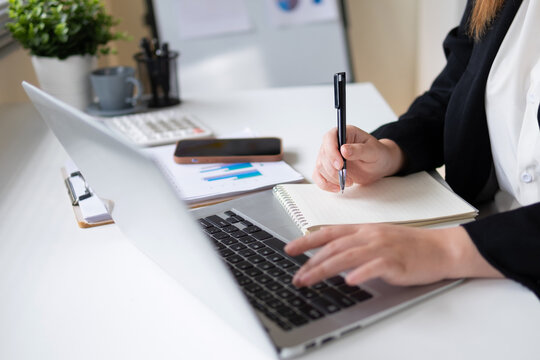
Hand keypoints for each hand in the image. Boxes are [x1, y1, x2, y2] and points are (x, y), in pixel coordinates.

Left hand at [285, 224, 501, 287]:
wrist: (441, 247)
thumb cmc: (408, 245)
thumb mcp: (377, 238)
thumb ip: (354, 244)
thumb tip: (329, 255)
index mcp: (363, 229)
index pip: (329, 233)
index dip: (306, 241)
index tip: (289, 249)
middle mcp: (369, 236)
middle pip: (333, 248)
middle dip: (310, 262)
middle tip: (296, 277)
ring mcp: (383, 247)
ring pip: (347, 256)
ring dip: (324, 269)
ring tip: (308, 280)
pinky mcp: (397, 261)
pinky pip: (376, 267)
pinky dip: (362, 273)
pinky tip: (350, 281)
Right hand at [313, 126, 404, 191]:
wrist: (378, 165)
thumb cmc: (378, 154)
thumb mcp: (373, 151)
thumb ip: (359, 150)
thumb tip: (344, 149)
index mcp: (344, 132)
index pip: (329, 138)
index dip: (331, 152)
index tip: (340, 165)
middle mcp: (333, 142)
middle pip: (323, 155)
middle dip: (333, 170)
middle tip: (347, 178)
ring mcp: (328, 156)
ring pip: (320, 167)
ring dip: (332, 178)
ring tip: (349, 182)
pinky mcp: (327, 168)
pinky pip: (318, 176)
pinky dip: (325, 184)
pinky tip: (336, 188)